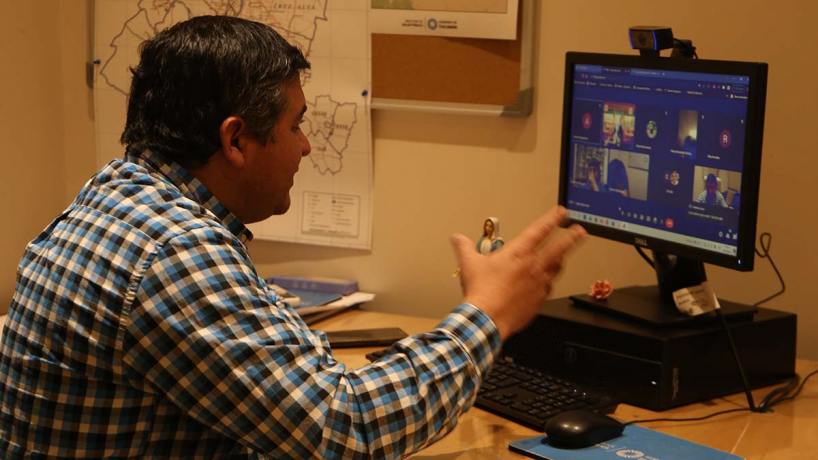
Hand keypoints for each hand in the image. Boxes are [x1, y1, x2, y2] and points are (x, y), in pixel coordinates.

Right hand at [451, 207, 584, 339]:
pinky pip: (549, 287)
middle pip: (559, 247)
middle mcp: (533, 266)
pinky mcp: (539, 299)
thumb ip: (465, 247)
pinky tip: (547, 283)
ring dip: (562, 260)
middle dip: (572, 237)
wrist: (488, 319)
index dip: (552, 219)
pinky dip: (549, 282)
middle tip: (580, 231)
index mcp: (518, 253)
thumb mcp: (469, 264)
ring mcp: (539, 283)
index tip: (561, 212)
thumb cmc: (482, 292)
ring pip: (557, 267)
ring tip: (564, 256)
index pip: (540, 230)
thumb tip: (458, 239)